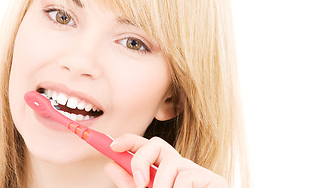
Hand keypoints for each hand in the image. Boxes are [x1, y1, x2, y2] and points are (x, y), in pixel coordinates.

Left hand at [104, 134, 227, 187]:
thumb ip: (130, 183)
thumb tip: (110, 166)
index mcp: (164, 170)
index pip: (146, 146)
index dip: (129, 140)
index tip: (113, 146)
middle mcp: (179, 167)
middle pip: (157, 143)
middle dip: (141, 159)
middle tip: (139, 183)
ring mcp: (196, 171)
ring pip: (170, 162)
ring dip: (160, 186)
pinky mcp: (213, 179)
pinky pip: (186, 177)